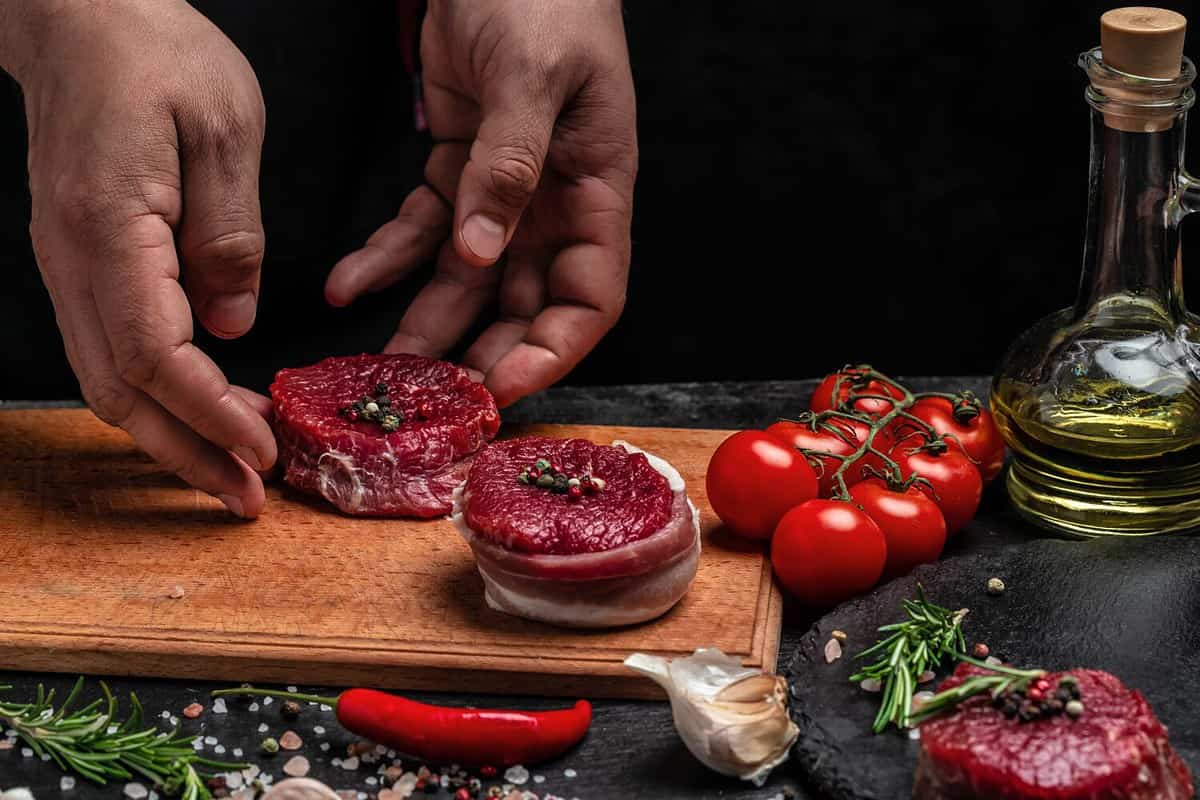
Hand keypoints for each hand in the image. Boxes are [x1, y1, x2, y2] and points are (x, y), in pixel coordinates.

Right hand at [4, 0, 275, 515]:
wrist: (80, 18)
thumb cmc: (155, 55)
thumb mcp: (223, 131)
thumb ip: (230, 234)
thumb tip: (234, 326)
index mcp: (112, 228)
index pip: (158, 355)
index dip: (210, 415)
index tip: (264, 451)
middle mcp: (75, 261)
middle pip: (122, 391)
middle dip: (188, 453)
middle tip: (249, 497)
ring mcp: (69, 266)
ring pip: (109, 380)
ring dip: (171, 435)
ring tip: (234, 470)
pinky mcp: (81, 263)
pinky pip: (113, 350)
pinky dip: (160, 395)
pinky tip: (205, 409)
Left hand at [326, 0, 637, 406]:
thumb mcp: (532, 77)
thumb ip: (510, 165)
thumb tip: (482, 252)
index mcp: (595, 190)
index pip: (589, 297)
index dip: (553, 350)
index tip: (504, 386)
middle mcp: (552, 205)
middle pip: (524, 304)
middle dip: (483, 354)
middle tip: (433, 398)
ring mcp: (502, 192)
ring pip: (466, 281)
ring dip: (425, 324)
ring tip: (379, 367)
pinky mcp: (455, 169)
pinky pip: (419, 231)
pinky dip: (384, 260)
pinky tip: (346, 283)